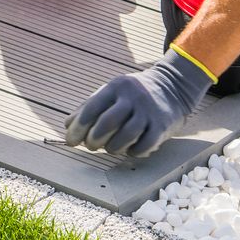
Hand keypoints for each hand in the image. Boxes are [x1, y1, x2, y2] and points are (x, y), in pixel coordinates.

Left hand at [64, 49, 212, 156]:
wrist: (172, 87)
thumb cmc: (132, 95)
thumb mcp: (111, 92)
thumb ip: (89, 107)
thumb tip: (68, 125)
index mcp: (115, 87)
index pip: (91, 109)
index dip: (78, 128)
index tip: (70, 141)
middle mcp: (132, 97)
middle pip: (107, 123)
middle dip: (94, 140)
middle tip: (90, 146)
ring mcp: (149, 111)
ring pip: (126, 135)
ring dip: (112, 147)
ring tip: (109, 148)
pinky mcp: (162, 124)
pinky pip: (145, 144)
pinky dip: (133, 152)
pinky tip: (129, 150)